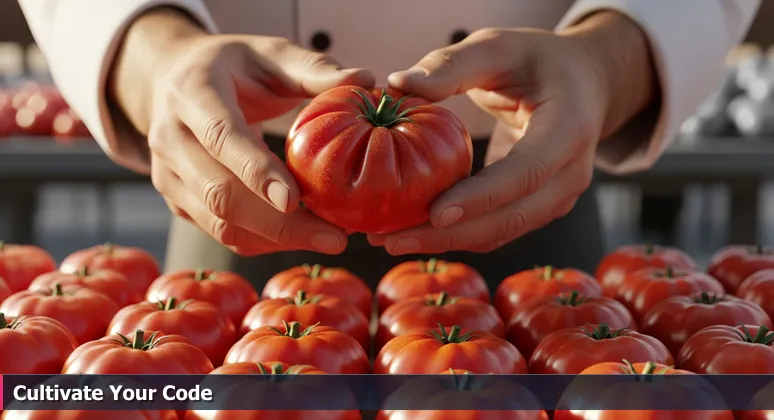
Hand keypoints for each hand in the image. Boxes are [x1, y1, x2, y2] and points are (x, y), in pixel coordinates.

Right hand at [110, 9, 373, 255]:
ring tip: (329, 239)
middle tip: (336, 237)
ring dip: (277, 240)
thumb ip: (315, 69)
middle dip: (280, 224)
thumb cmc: (232, 67)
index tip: (294, 200)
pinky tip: (303, 236)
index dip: (256, 170)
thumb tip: (366, 80)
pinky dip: (265, 242)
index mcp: (192, 93)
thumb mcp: (271, 54)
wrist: (173, 80)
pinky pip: (223, 233)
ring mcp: (168, 175)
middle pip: (220, 193)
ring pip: (221, 223)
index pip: (221, 136)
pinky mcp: (179, 202)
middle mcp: (170, 138)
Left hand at [369, 12, 655, 254]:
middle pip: (511, 217)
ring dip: (448, 242)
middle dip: (450, 235)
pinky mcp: (540, 208)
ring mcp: (559, 197)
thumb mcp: (498, 47)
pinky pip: (498, 229)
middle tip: (392, 239)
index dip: (481, 197)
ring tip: (393, 240)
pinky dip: (459, 235)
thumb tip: (397, 83)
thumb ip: (451, 65)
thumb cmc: (538, 61)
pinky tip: (417, 232)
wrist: (585, 83)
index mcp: (569, 128)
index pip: (526, 172)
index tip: (434, 215)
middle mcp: (571, 172)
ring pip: (502, 232)